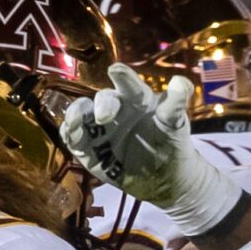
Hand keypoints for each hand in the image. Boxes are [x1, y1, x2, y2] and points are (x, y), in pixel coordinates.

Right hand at [59, 66, 240, 233]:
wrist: (164, 178)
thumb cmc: (171, 144)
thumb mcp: (175, 126)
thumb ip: (176, 106)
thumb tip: (181, 82)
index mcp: (137, 99)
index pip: (129, 84)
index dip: (122, 76)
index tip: (116, 71)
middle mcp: (115, 108)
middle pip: (104, 98)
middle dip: (102, 104)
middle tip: (104, 117)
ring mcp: (98, 126)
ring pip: (82, 112)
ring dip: (76, 113)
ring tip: (76, 121)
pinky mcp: (87, 144)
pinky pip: (72, 135)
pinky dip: (69, 133)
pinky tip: (70, 135)